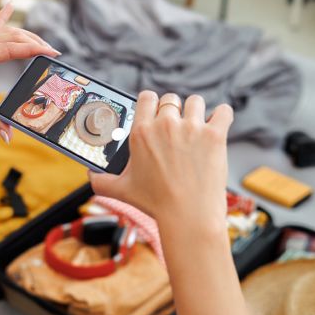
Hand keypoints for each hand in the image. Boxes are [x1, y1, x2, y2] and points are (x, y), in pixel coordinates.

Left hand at [0, 3, 57, 144]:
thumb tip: (9, 135)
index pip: (8, 48)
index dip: (31, 49)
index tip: (51, 52)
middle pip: (10, 37)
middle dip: (33, 42)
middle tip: (52, 52)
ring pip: (5, 34)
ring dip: (26, 37)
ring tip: (44, 46)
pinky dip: (3, 18)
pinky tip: (10, 5)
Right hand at [89, 91, 232, 235]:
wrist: (188, 217)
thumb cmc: (155, 204)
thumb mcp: (121, 191)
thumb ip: (101, 181)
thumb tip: (90, 176)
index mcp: (142, 132)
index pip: (147, 97)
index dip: (153, 104)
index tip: (157, 114)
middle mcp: (166, 125)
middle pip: (171, 99)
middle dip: (174, 111)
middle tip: (177, 129)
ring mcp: (192, 128)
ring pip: (196, 102)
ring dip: (196, 112)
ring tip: (197, 128)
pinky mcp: (215, 135)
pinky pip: (224, 111)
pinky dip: (223, 116)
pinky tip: (218, 124)